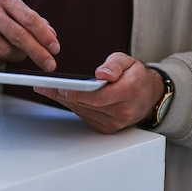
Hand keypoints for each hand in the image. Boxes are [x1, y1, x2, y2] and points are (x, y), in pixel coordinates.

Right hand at [0, 0, 59, 70]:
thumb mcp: (19, 13)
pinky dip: (1, 61)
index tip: (55, 49)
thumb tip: (52, 37)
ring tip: (16, 51)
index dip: (44, 36)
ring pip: (6, 52)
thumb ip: (37, 24)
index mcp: (5, 0)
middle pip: (18, 37)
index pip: (29, 19)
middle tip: (50, 65)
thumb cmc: (2, 17)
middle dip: (37, 53)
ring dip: (17, 57)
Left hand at [34, 52, 164, 133]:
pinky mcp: (107, 128)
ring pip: (82, 110)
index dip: (78, 92)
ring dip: (63, 100)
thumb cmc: (136, 77)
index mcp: (129, 92)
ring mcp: (114, 122)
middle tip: (42, 85)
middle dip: (62, 94)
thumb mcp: (128, 62)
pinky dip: (73, 105)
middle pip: (86, 104)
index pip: (99, 96)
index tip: (61, 87)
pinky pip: (84, 115)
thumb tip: (102, 73)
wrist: (149, 97)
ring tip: (44, 88)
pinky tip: (60, 96)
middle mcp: (122, 111)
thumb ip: (114, 65)